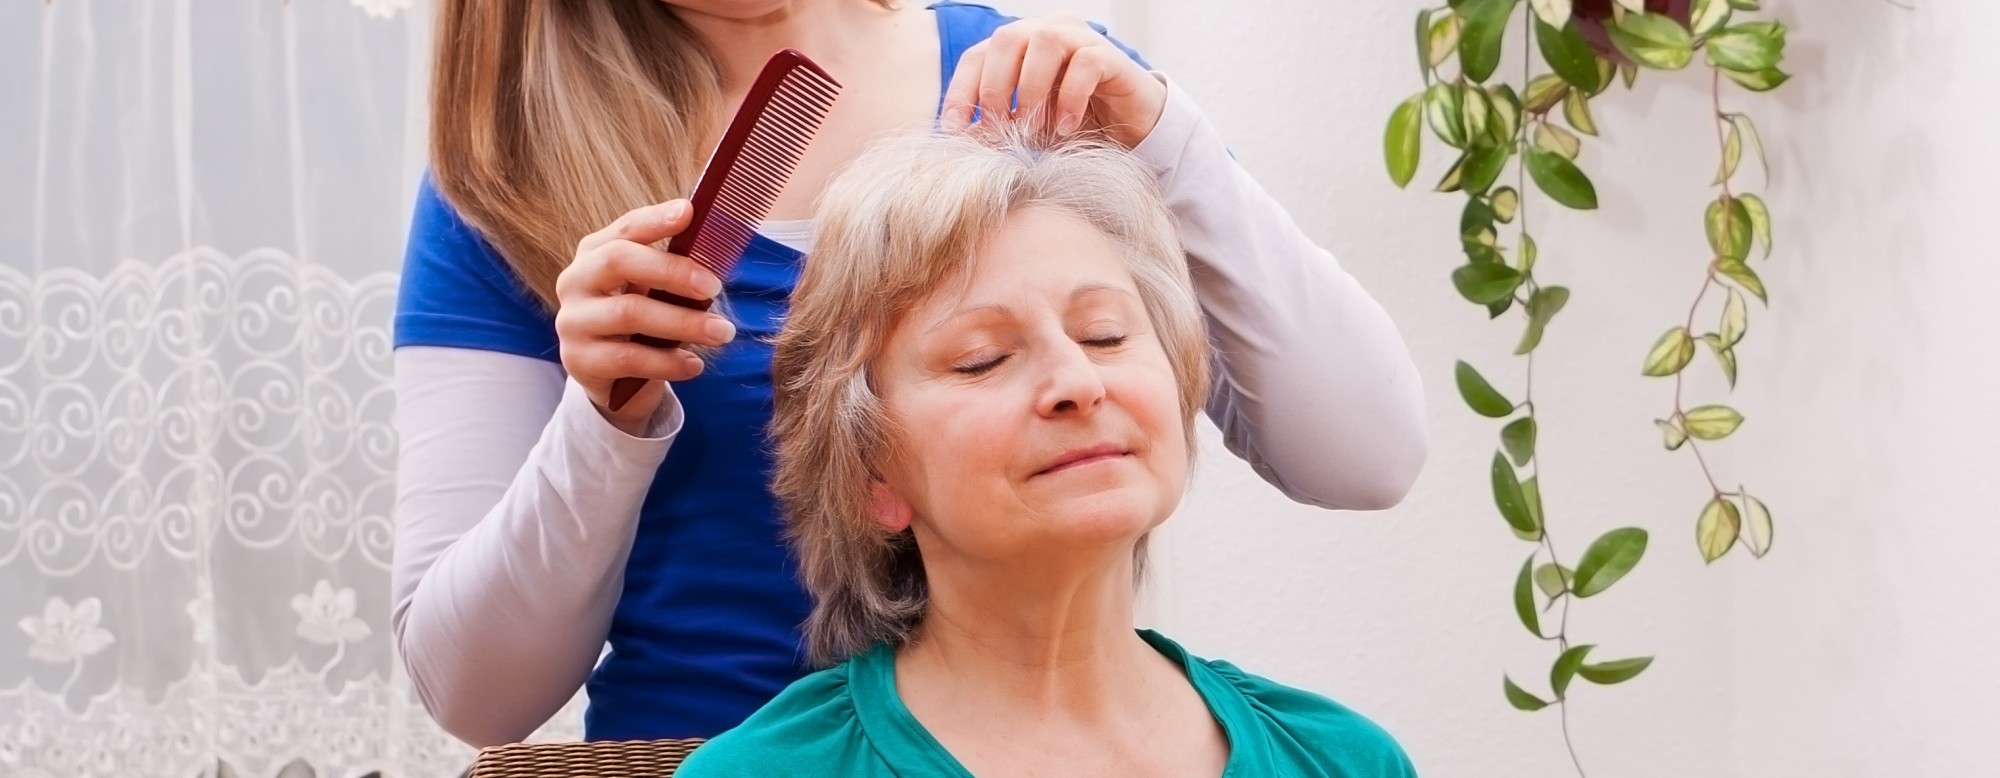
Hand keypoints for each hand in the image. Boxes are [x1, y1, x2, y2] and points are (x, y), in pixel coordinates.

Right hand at [555, 199, 736, 434]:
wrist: (609, 374)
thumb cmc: (639, 318)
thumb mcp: (651, 288)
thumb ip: (673, 268)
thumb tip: (716, 246)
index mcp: (595, 253)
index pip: (624, 228)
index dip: (655, 219)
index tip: (688, 212)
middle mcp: (576, 281)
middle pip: (618, 261)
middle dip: (672, 271)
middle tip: (714, 287)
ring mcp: (573, 321)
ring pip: (628, 313)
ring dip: (683, 323)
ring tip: (722, 332)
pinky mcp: (579, 360)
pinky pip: (629, 358)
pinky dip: (667, 361)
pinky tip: (694, 364)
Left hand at [940, 12, 1166, 147]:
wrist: (1130, 130)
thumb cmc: (1072, 125)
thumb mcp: (1027, 129)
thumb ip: (996, 128)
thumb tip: (962, 139)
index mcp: (1020, 45)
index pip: (977, 56)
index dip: (961, 91)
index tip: (954, 130)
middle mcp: (1048, 32)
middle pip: (1007, 39)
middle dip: (995, 88)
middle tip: (998, 130)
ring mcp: (1081, 39)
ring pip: (1046, 42)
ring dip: (1031, 90)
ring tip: (1034, 129)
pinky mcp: (1112, 56)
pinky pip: (1086, 63)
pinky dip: (1070, 97)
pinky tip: (1066, 127)